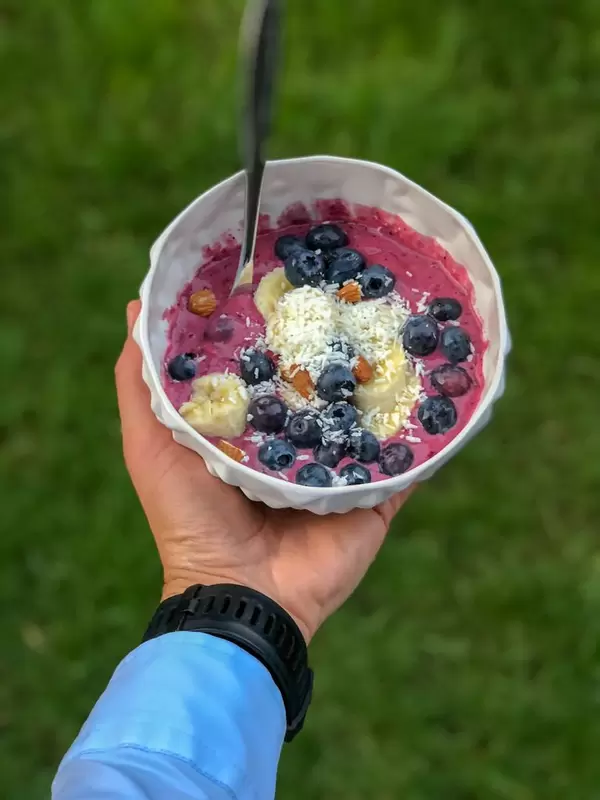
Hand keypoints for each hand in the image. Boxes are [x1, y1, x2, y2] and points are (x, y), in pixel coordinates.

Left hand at [116, 301, 412, 642]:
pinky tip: (447, 388)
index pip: (270, 365)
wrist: (241, 594)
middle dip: (339, 344)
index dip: (278, 324)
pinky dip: (429, 432)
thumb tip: (135, 306)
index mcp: (252, 427)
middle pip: (323, 384)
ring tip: (410, 324)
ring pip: (369, 415)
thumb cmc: (188, 517)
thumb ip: (142, 383)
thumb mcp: (150, 443)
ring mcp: (340, 467)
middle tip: (360, 288)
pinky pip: (409, 461)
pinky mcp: (374, 495)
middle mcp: (298, 442)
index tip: (289, 271)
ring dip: (389, 379)